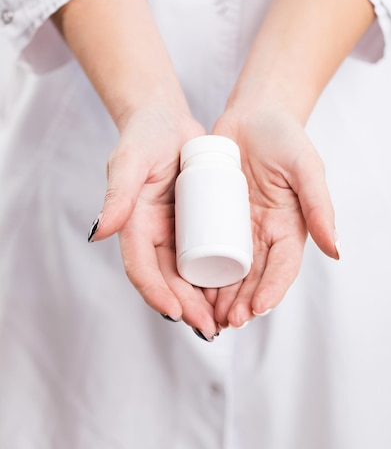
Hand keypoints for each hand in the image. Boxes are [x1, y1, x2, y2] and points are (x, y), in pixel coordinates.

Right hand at [89, 104, 219, 339]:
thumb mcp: (131, 161)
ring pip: (186, 276)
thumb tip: (98, 233)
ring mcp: (173, 231)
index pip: (141, 268)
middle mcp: (152, 234)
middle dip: (186, 307)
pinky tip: (233, 294)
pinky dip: (213, 279)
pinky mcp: (193, 225)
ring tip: (224, 321)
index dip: (157, 293)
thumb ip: (117, 192)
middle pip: (167, 280)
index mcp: (134, 225)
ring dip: (201, 302)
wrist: (167, 120)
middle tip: (210, 328)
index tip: (178, 313)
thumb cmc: (146, 135)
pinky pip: (203, 257)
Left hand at [211, 106, 338, 328]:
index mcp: (290, 227)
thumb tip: (337, 251)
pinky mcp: (216, 218)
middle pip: (255, 277)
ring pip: (231, 271)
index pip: (282, 268)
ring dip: (222, 296)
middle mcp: (265, 234)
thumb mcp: (306, 168)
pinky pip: (209, 249)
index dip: (271, 290)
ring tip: (208, 314)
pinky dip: (203, 272)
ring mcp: (239, 228)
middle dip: (243, 302)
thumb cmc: (284, 137)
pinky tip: (191, 287)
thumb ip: (320, 205)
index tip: (256, 309)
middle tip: (226, 320)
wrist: (253, 113)